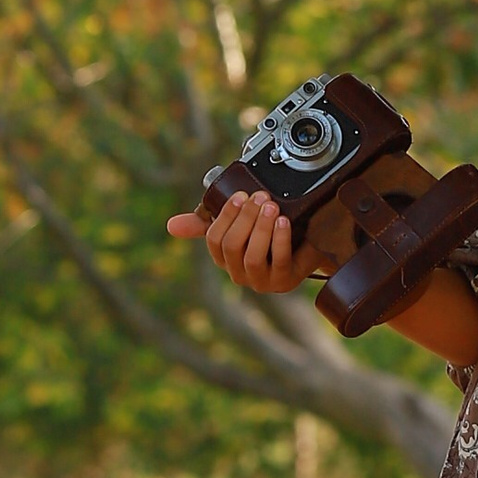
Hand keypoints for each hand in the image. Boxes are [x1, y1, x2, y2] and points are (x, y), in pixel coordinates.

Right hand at [167, 191, 336, 293]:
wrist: (306, 244)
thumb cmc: (268, 233)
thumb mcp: (239, 223)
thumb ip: (207, 221)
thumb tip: (171, 226)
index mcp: (224, 258)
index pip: (214, 240)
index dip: (226, 217)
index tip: (240, 195)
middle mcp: (238, 273)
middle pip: (232, 246)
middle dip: (245, 218)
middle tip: (260, 197)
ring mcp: (260, 281)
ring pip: (252, 256)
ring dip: (261, 228)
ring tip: (272, 207)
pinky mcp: (283, 281)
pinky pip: (278, 260)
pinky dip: (280, 239)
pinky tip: (284, 222)